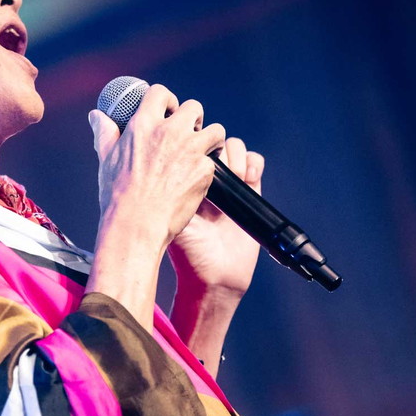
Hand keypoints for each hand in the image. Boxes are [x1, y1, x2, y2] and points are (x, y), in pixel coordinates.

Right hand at [88, 84, 223, 249]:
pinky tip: (198, 179)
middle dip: (193, 119)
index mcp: (143, 125)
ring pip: (215, 130)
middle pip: (193, 107)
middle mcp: (169, 132)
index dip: (167, 100)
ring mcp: (190, 150)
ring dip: (210, 139)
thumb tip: (96, 116)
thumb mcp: (106, 159)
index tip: (168, 111)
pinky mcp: (205, 170)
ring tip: (201, 153)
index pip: (160, 93)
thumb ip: (105, 132)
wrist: (136, 225)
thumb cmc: (117, 196)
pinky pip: (214, 161)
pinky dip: (208, 168)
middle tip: (188, 134)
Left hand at [168, 136, 264, 296]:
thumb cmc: (187, 252)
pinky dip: (253, 164)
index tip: (193, 155)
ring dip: (236, 157)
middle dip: (216, 147)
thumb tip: (161, 163)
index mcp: (179, 178)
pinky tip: (248, 180)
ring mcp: (227, 183)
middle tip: (214, 169)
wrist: (215, 276)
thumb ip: (165, 192)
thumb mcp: (170, 219)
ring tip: (235, 178)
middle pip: (210, 139)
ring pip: (233, 146)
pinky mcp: (250, 190)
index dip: (192, 142)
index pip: (186, 144)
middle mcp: (202, 177)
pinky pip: (254, 162)